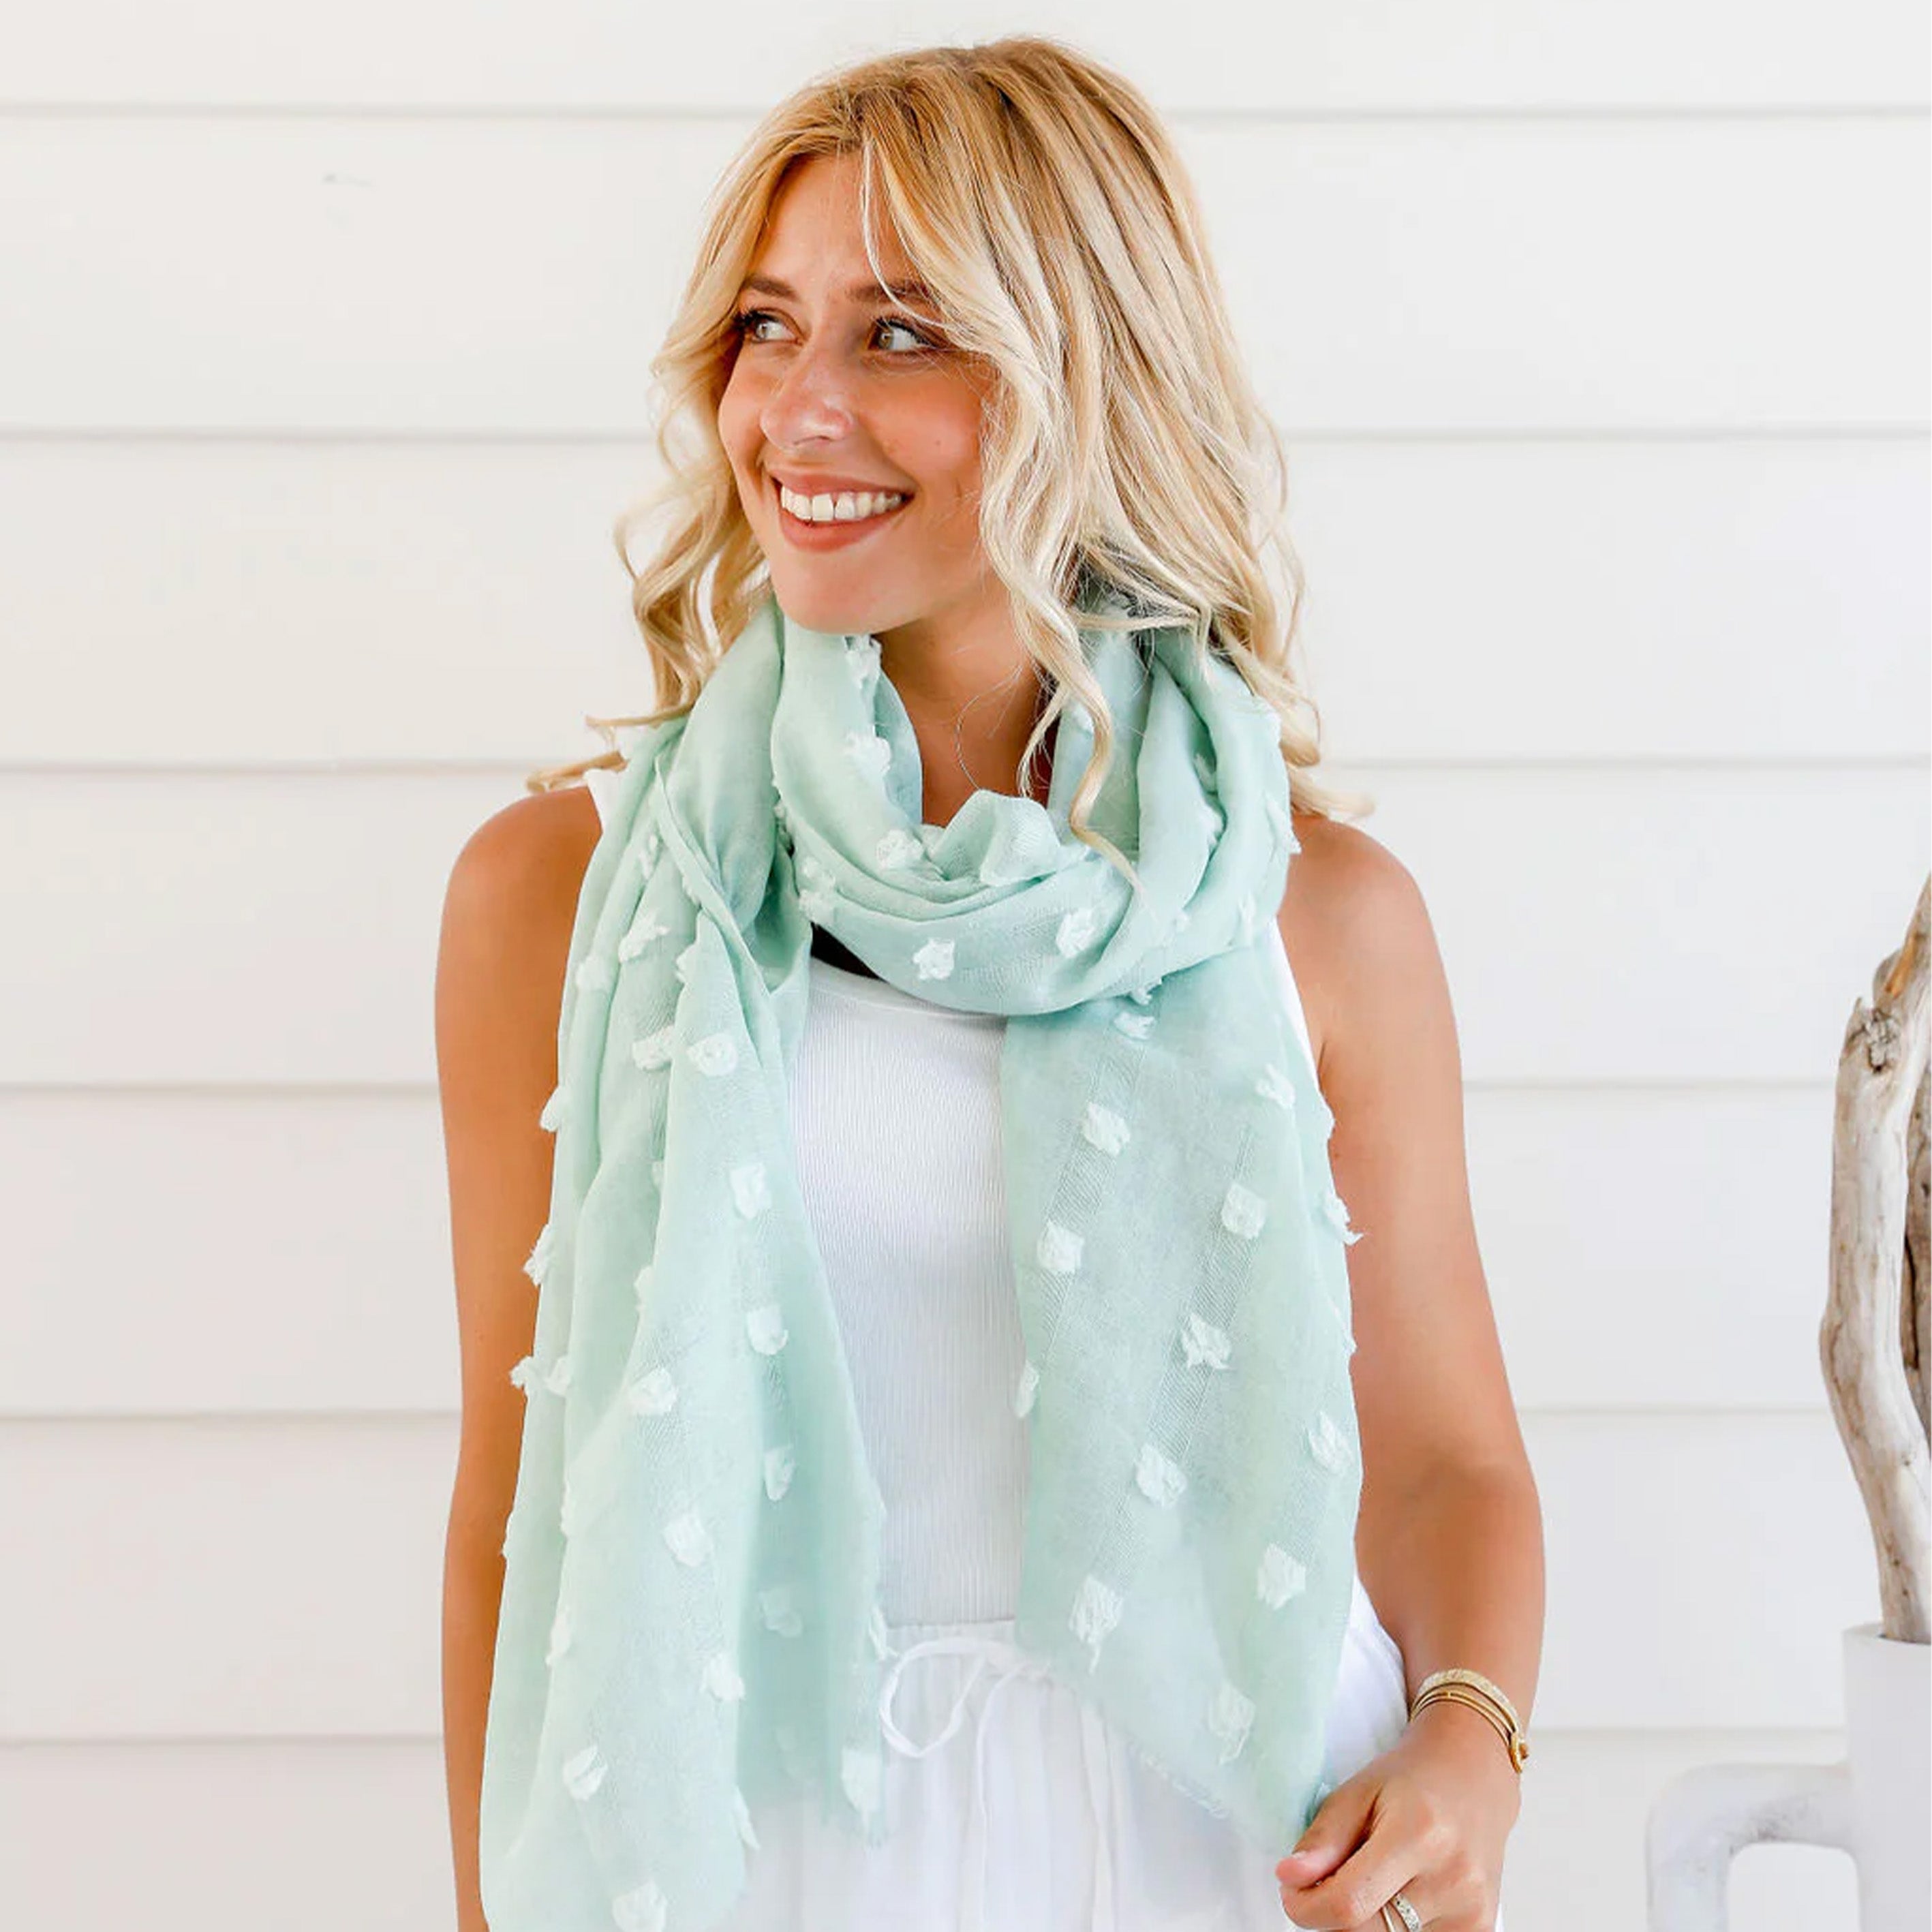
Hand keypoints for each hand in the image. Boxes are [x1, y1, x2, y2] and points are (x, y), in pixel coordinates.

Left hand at [1273, 1700, 1519, 1928]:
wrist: (1472, 1778)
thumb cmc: (1413, 1781)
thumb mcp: (1357, 1791)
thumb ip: (1324, 1838)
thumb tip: (1290, 1878)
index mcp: (1420, 1834)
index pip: (1349, 1904)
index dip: (1308, 1907)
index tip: (1292, 1891)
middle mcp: (1455, 1878)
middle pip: (1366, 1929)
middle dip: (1333, 1910)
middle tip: (1332, 1876)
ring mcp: (1473, 1911)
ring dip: (1367, 1918)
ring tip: (1377, 1875)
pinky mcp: (1481, 1930)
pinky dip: (1395, 1925)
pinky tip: (1401, 1892)